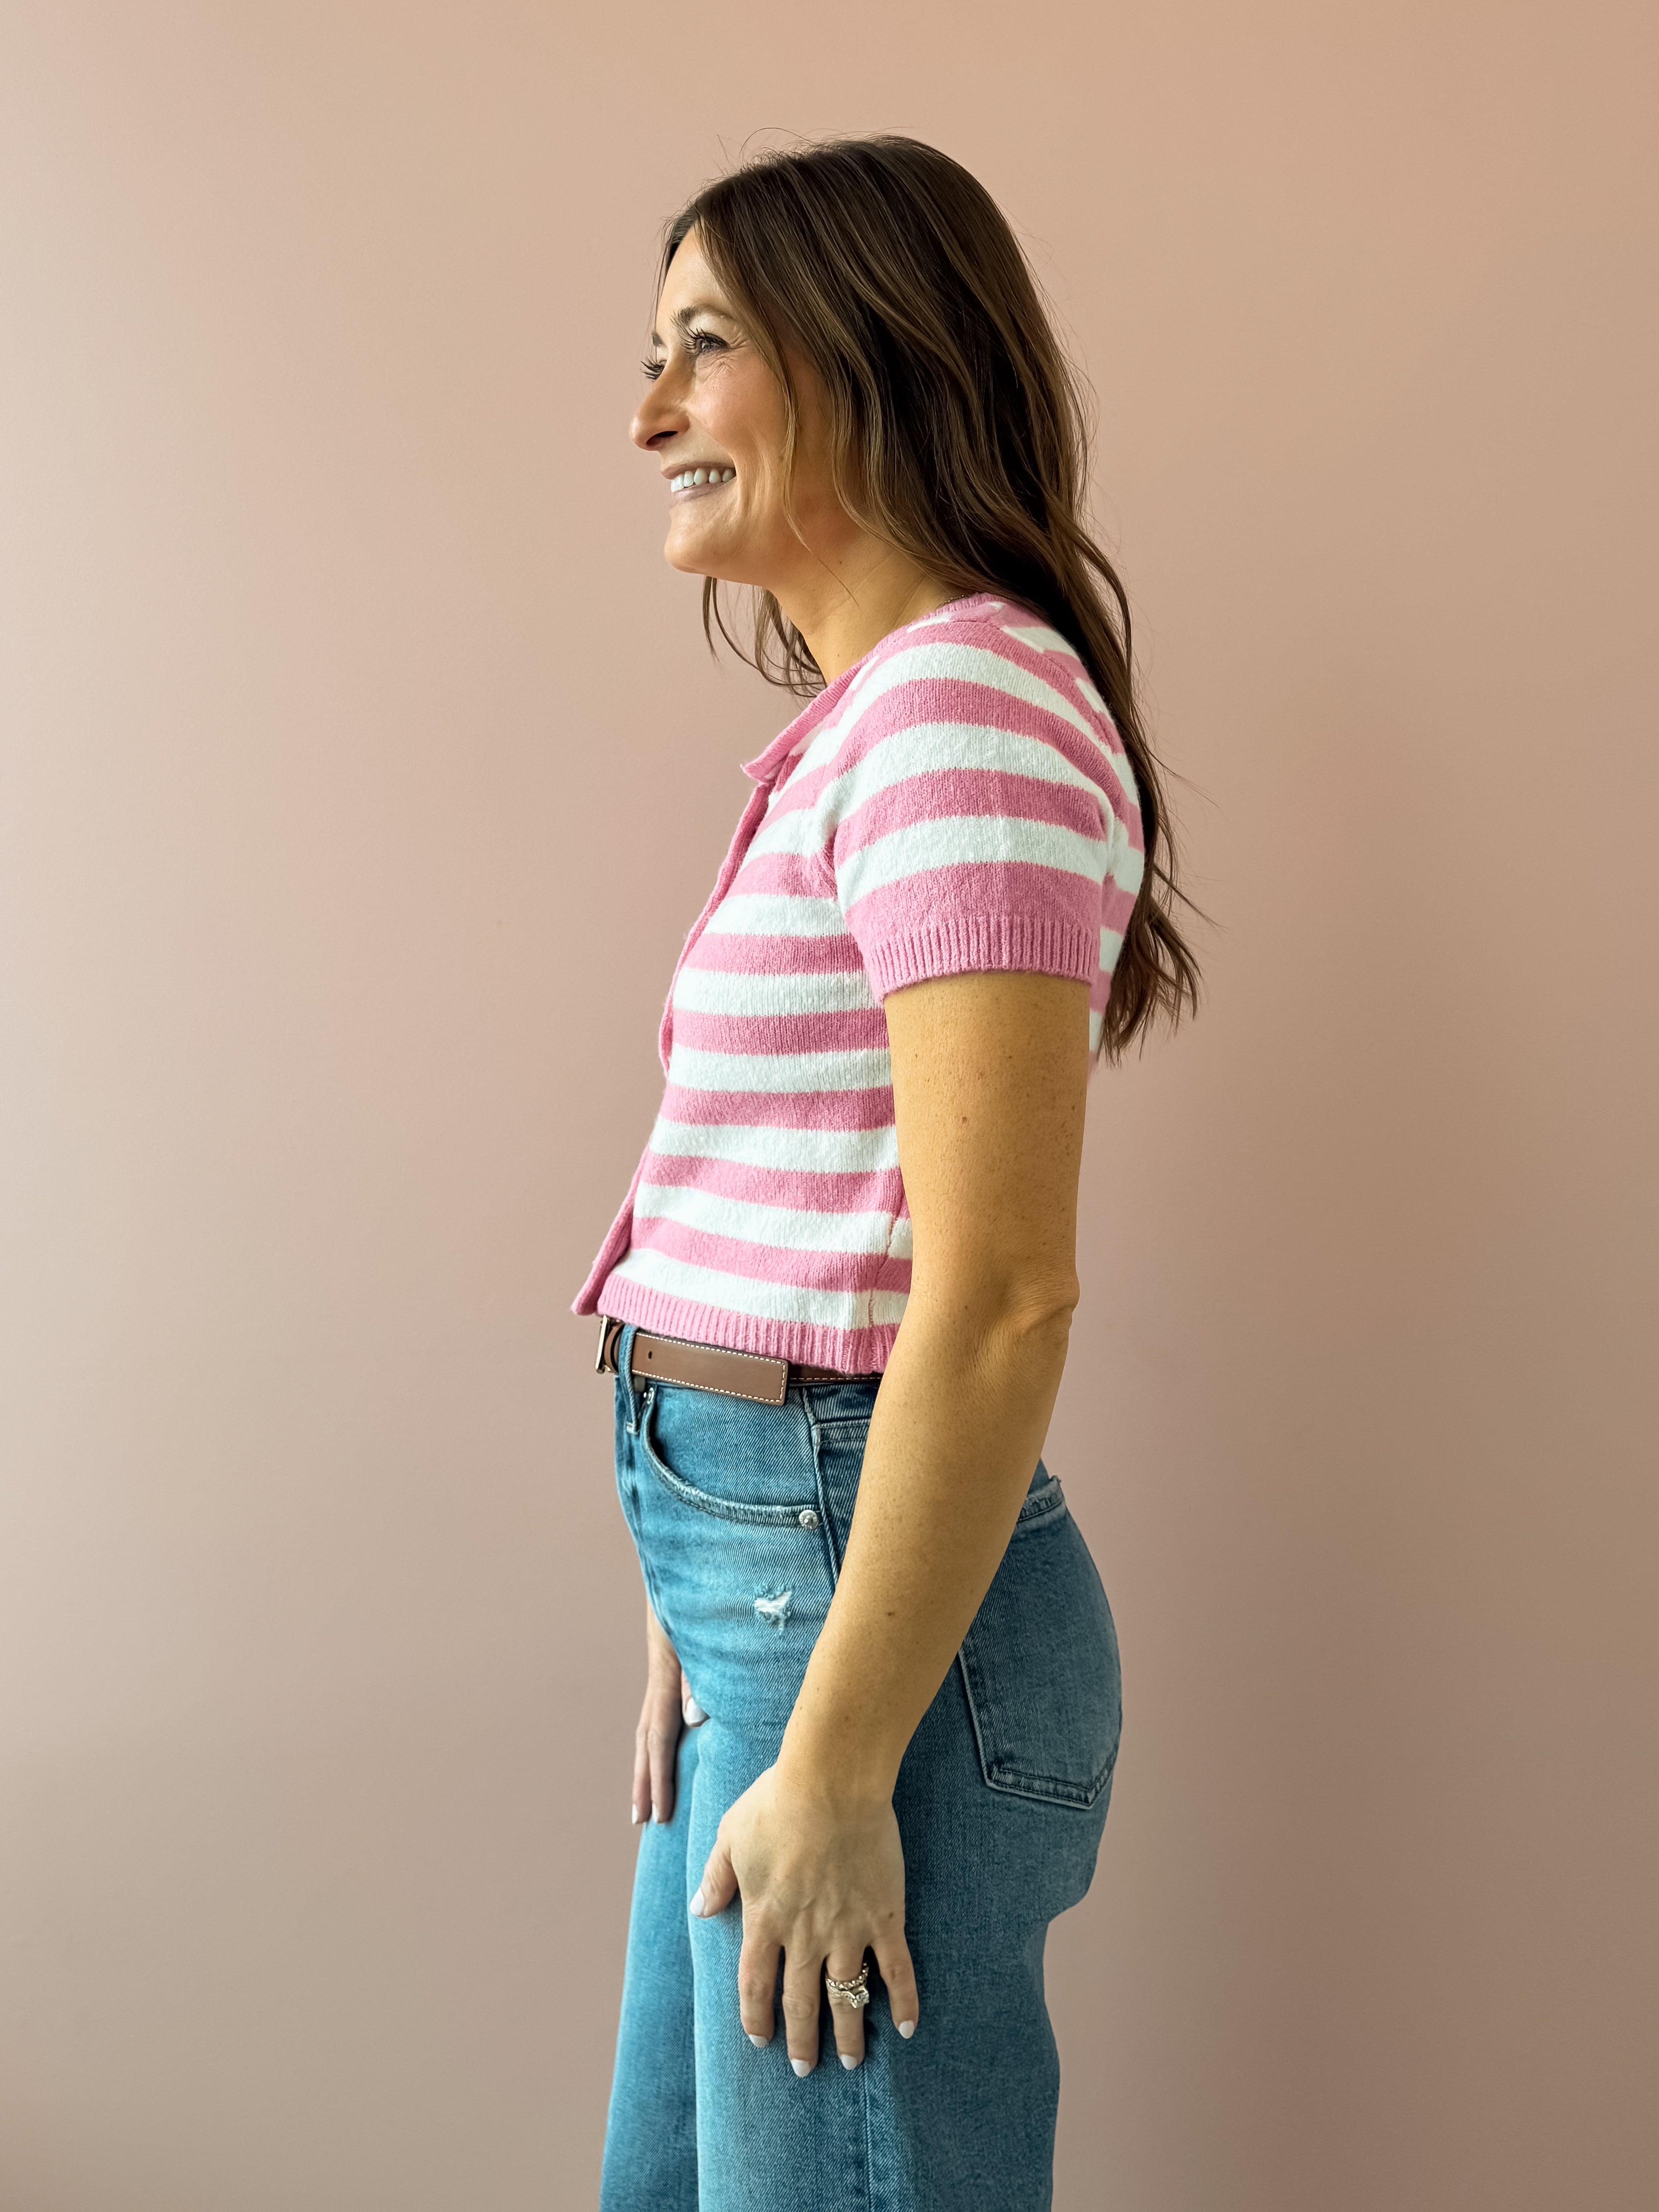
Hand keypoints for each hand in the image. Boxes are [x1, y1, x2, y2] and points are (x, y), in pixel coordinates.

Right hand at [632, 1602, 705, 1825]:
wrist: (690, 1558)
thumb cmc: (706, 1593)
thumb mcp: (706, 1628)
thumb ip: (701, 1671)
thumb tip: (694, 1719)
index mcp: (666, 1671)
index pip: (659, 1735)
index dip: (657, 1777)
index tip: (656, 1813)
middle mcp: (660, 1674)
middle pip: (646, 1737)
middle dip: (644, 1779)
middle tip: (641, 1819)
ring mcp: (663, 1668)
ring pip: (649, 1724)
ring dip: (647, 1761)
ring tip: (645, 1794)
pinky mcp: (672, 1662)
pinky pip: (661, 1709)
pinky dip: (659, 1735)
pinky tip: (665, 1746)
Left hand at [691, 1762, 918, 2071]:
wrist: (831, 1780)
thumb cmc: (777, 1800)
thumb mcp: (731, 1835)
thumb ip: (716, 1877)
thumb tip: (700, 1909)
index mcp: (765, 1918)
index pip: (756, 1984)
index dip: (757, 2016)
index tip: (760, 2039)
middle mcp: (804, 1935)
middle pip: (800, 2001)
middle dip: (801, 2040)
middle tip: (805, 2069)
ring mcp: (847, 1928)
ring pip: (846, 1995)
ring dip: (847, 2033)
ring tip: (849, 2061)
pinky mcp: (884, 1915)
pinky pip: (896, 1968)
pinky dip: (903, 2001)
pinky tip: (906, 2028)